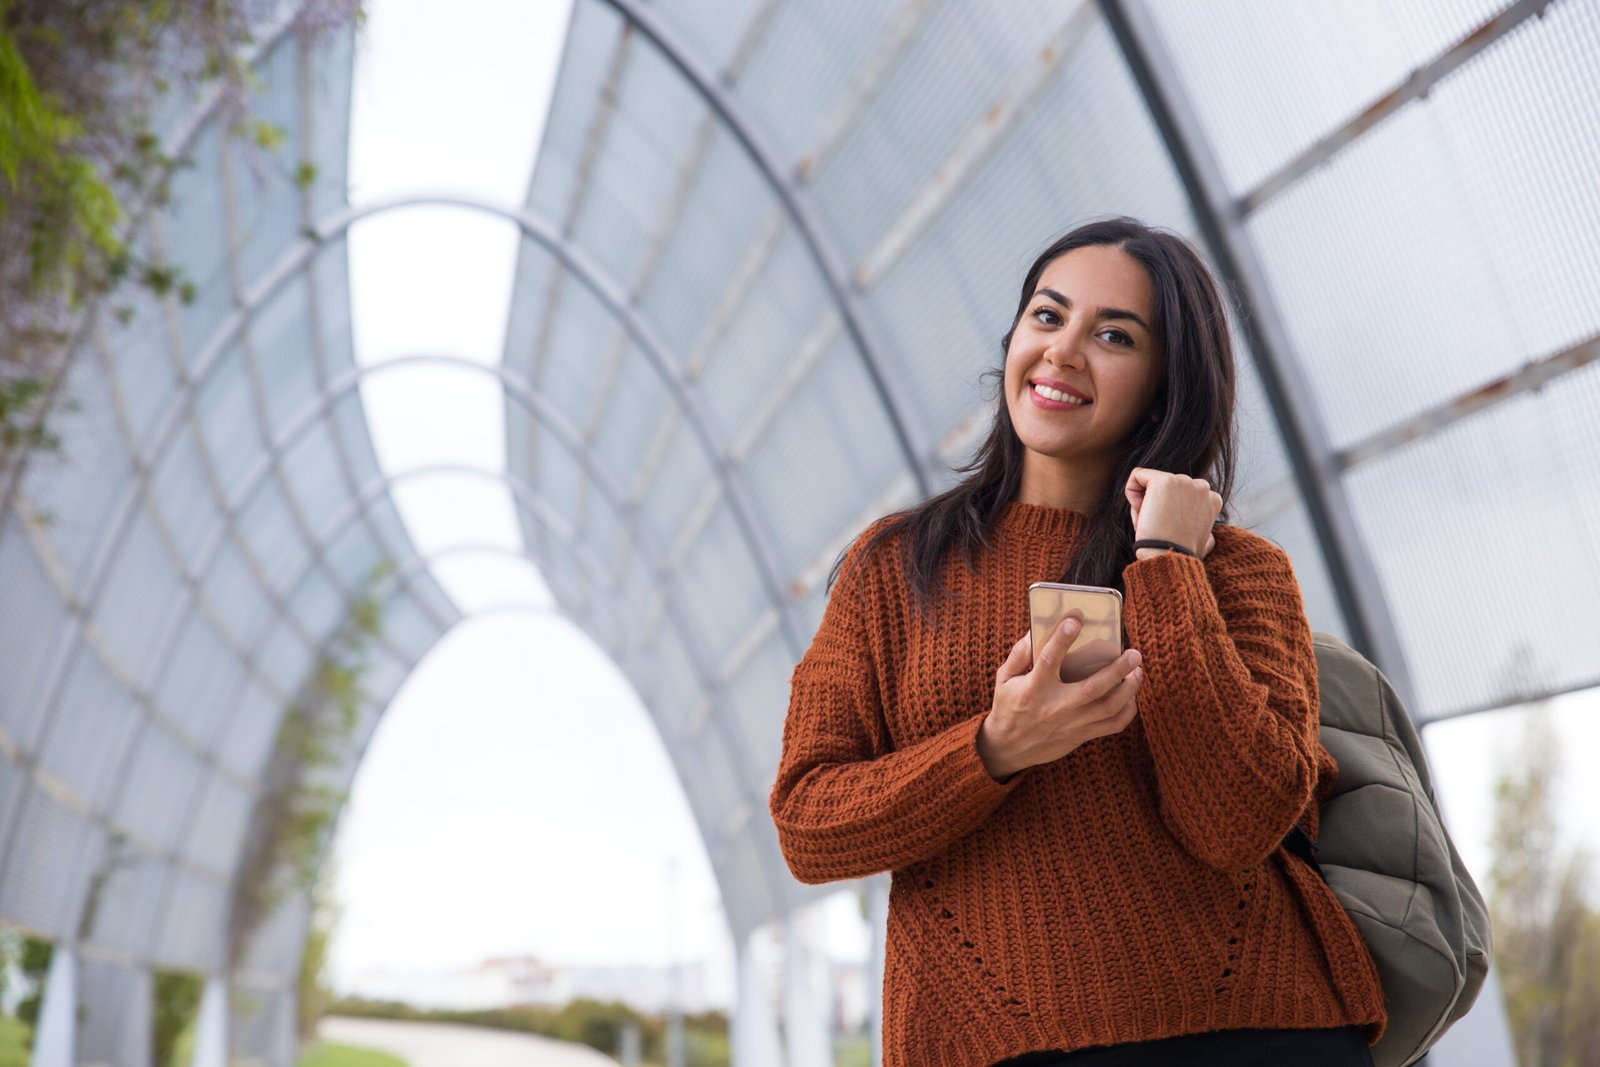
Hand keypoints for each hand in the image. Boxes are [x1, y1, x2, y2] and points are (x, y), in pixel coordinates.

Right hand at [978, 616, 1143, 780]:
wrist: (1009, 748)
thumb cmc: (1008, 707)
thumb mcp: (1004, 679)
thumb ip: (1019, 654)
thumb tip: (1036, 631)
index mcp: (1033, 689)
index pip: (1048, 660)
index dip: (1062, 638)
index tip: (1075, 618)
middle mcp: (1054, 707)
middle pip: (1092, 688)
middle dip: (1117, 669)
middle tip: (1133, 652)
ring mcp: (1070, 724)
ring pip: (1109, 707)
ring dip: (1129, 688)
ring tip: (1137, 670)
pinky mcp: (1081, 735)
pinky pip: (1113, 725)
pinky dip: (1127, 710)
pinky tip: (1130, 695)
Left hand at [1125, 467, 1221, 558]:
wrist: (1169, 556)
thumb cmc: (1182, 554)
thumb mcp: (1205, 541)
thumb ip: (1205, 529)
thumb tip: (1206, 533)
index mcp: (1213, 499)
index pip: (1183, 495)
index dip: (1172, 511)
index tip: (1169, 527)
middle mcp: (1201, 486)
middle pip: (1168, 488)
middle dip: (1158, 505)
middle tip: (1156, 526)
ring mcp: (1183, 481)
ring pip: (1152, 483)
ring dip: (1145, 502)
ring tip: (1150, 522)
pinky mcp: (1163, 481)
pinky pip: (1138, 475)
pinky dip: (1131, 490)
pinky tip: (1138, 509)